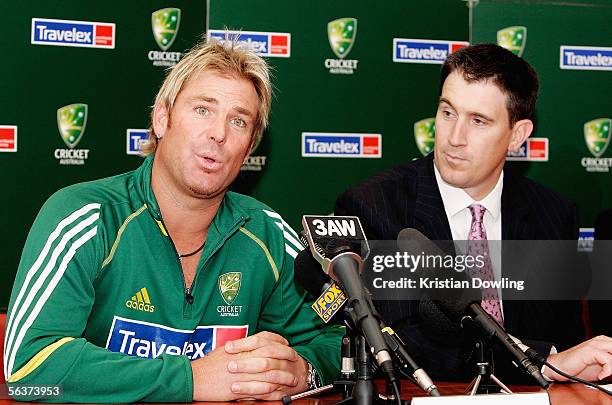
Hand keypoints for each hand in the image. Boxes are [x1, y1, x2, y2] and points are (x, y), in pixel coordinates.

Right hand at [191, 331, 307, 400]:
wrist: (194, 378)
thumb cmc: (207, 364)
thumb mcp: (224, 349)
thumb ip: (241, 347)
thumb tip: (253, 344)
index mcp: (240, 348)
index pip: (264, 340)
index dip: (278, 341)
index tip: (286, 344)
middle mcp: (243, 359)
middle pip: (271, 356)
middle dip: (285, 358)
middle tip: (295, 360)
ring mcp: (243, 375)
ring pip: (269, 375)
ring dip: (283, 377)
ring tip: (292, 380)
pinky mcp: (240, 390)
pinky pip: (261, 392)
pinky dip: (273, 393)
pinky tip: (280, 393)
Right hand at [544, 335, 611, 381]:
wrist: (558, 368)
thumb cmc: (577, 368)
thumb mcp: (601, 368)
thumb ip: (611, 366)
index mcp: (605, 342)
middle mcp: (601, 341)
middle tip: (610, 371)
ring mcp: (595, 344)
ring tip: (607, 374)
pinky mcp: (589, 350)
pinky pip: (608, 359)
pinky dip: (607, 370)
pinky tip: (600, 375)